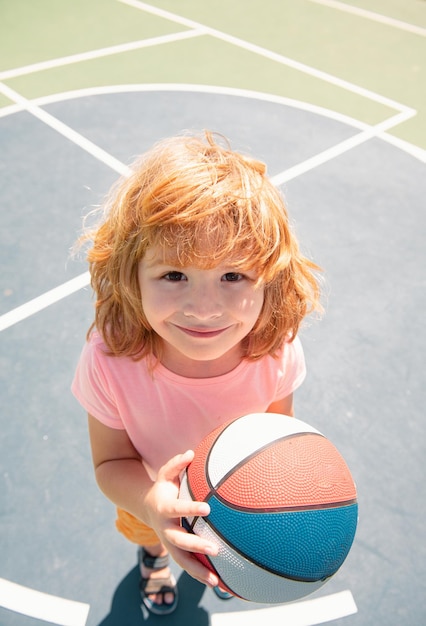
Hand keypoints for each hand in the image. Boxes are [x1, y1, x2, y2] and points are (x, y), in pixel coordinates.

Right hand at [143, 450, 219, 586]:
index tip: (207, 509)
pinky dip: (200, 576)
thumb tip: (190, 453)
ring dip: (198, 571)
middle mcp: (165, 528)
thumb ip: (176, 464)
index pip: (178, 509)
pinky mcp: (175, 552)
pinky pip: (187, 567)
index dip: (191, 509)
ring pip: (182, 560)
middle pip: (179, 541)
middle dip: (195, 546)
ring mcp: (169, 543)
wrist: (147, 507)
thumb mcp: (165, 474)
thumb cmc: (163, 488)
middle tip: (214, 550)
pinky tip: (218, 585)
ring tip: (216, 581)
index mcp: (164, 508)